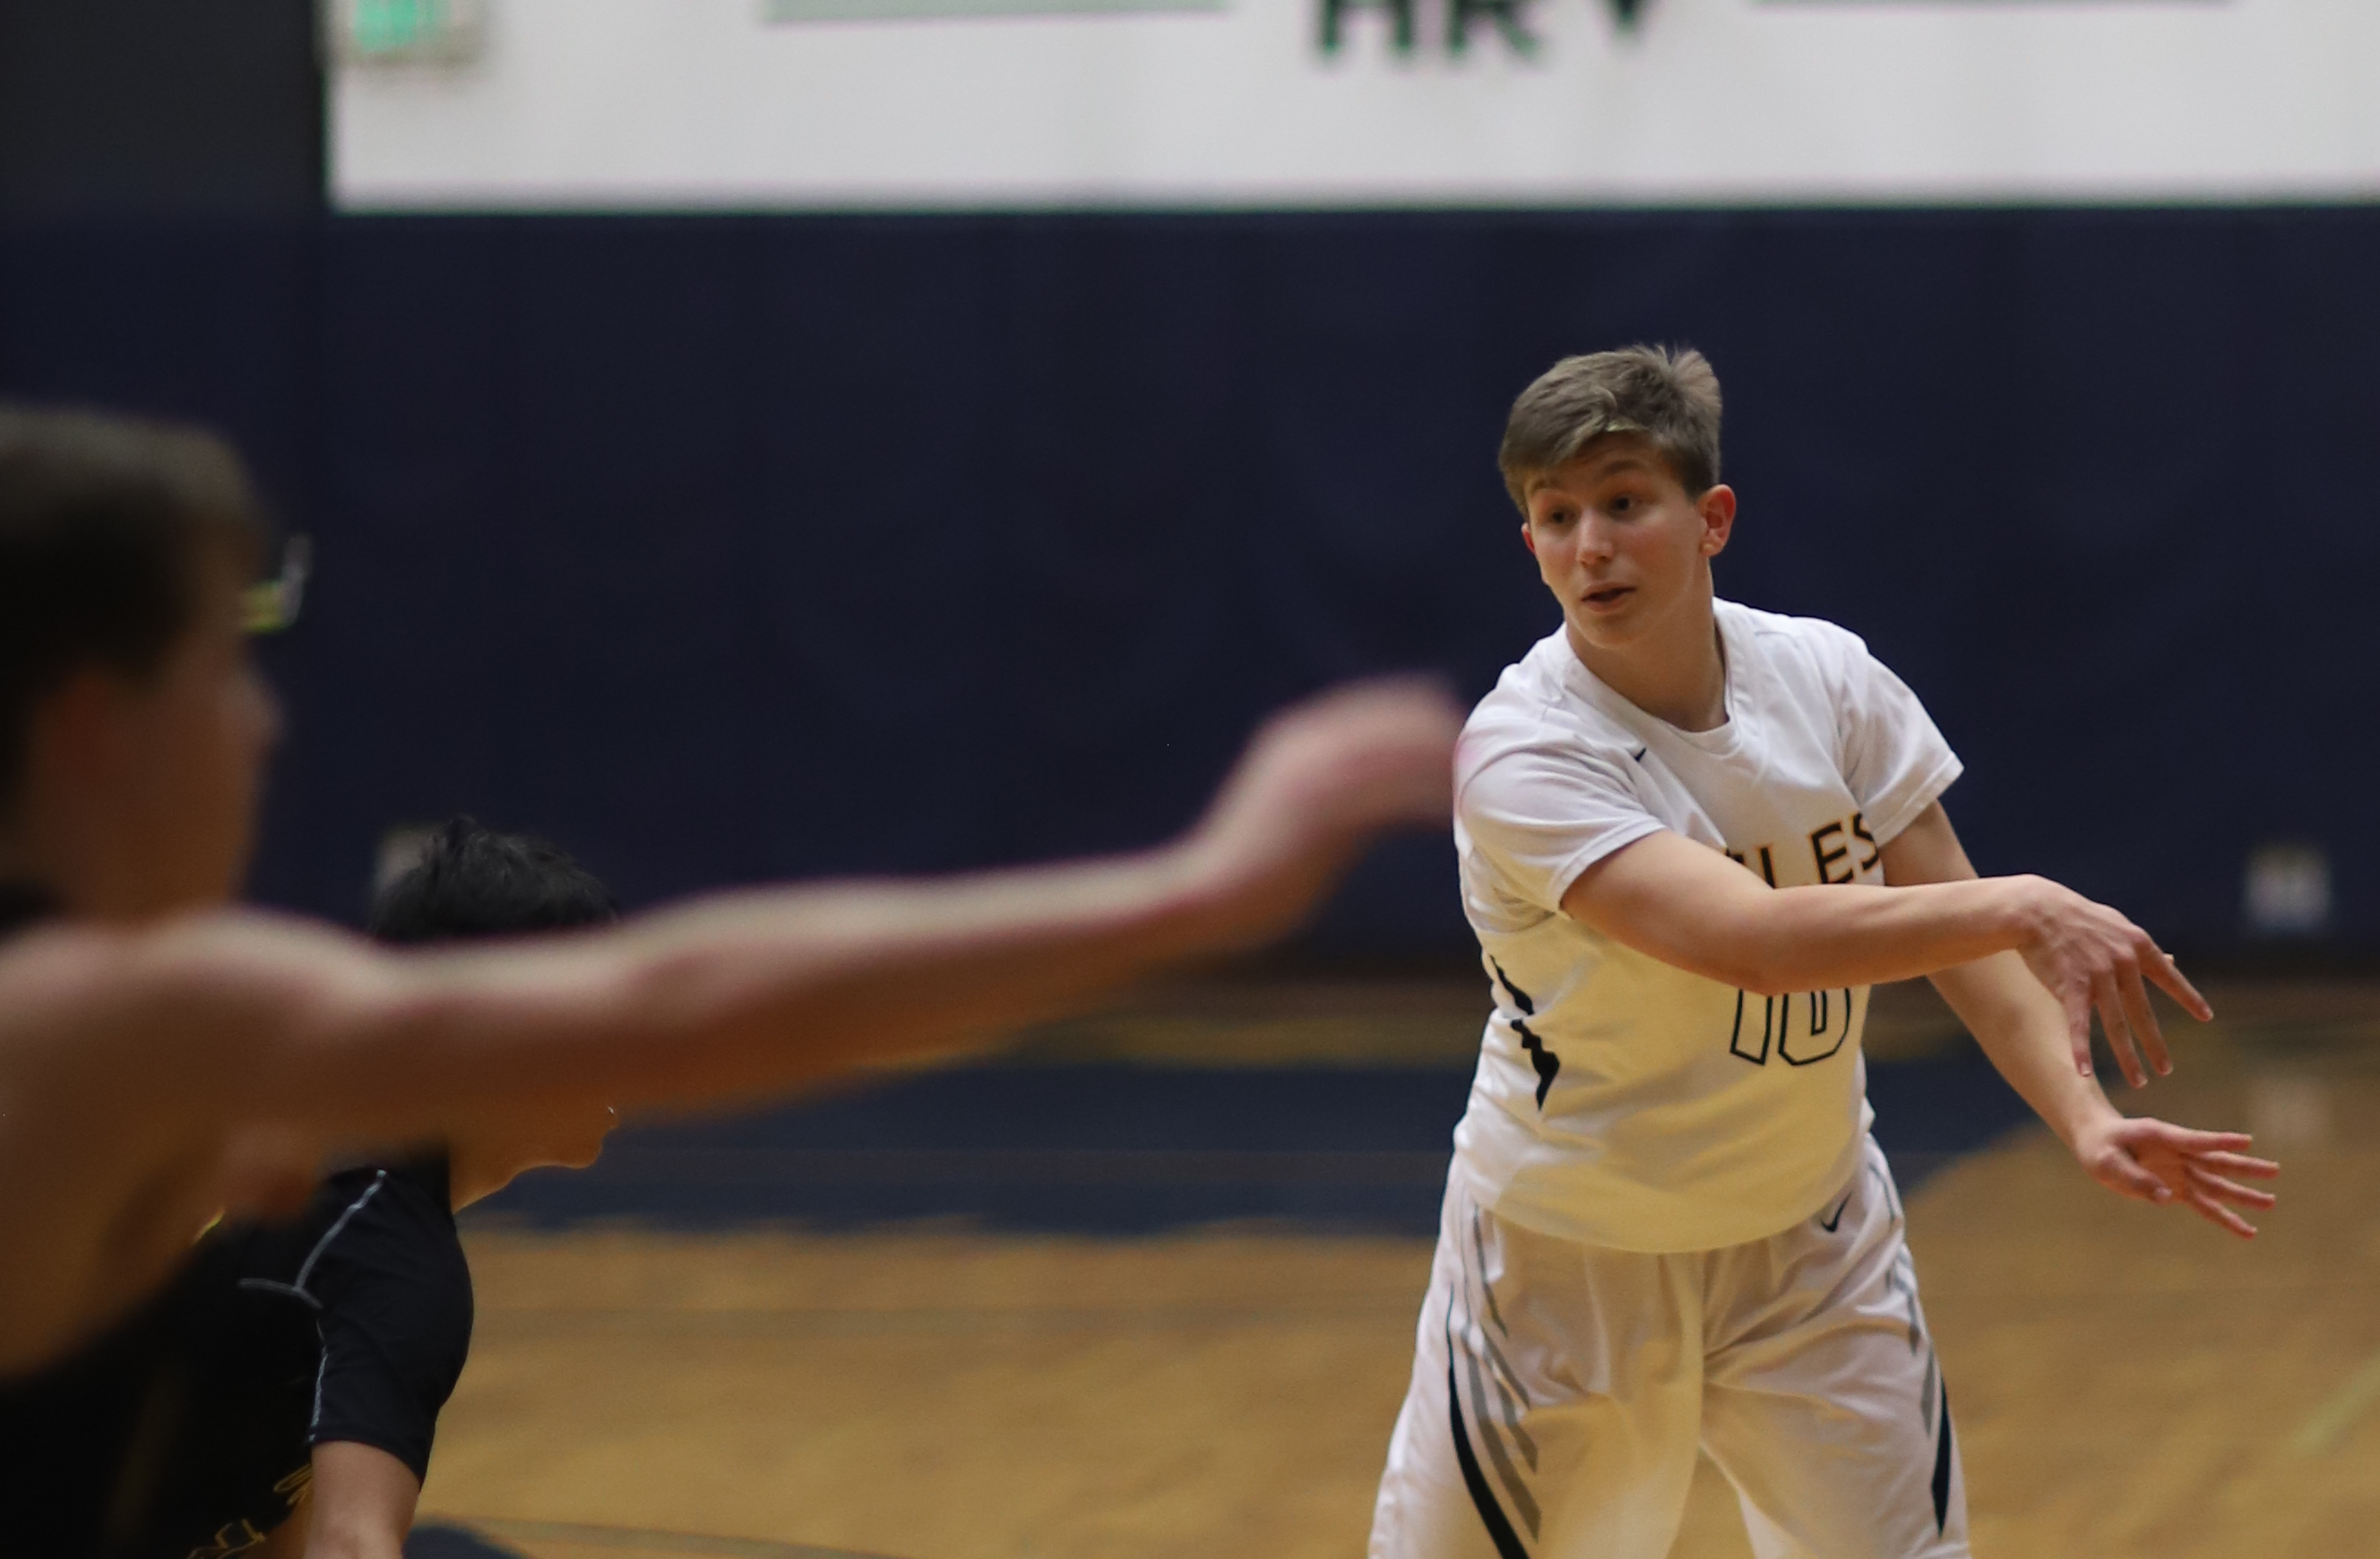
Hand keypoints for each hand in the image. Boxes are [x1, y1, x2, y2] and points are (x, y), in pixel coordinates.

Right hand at [1183, 679, 1460, 946]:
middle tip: (1473, 748)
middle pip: (1389, 723)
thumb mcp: (1289, 809)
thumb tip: (1373, 796)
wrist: (1207, 894)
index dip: (1416, 712)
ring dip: (1435, 762)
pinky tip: (1448, 813)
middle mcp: (1305, 748)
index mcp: (1296, 741)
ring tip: (1470, 777)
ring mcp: (1312, 778)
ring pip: (1393, 754)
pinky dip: (1422, 799)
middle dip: (1435, 731)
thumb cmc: (1248, 864)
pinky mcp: (1319, 813)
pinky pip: (1386, 797)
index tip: (1452, 723)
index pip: (1371, 710)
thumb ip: (1328, 790)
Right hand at [2010, 875, 2212, 1086]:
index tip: (2206, 1017)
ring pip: (2116, 1024)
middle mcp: (2124, 962)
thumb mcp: (2115, 925)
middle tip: (2166, 1070)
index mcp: (2137, 945)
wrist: (2036, 909)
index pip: (2169, 976)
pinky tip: (2085, 1072)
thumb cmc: (2075, 916)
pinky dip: (2081, 1049)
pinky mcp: (2071, 985)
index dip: (2188, 997)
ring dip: (2128, 1056)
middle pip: (2143, 1012)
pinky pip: (2078, 1024)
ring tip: (2139, 1081)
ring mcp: (2099, 975)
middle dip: (2155, 1044)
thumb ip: (2140, 947)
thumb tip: (2172, 959)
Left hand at [2072, 1114, 2279, 1238]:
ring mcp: (2182, 1172)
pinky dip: (2226, 1218)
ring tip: (2272, 1202)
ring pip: (2218, 1186)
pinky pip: (2206, 1207)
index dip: (2220, 1141)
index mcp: (2161, 1136)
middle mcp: (2179, 1154)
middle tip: (2275, 1170)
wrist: (2098, 1144)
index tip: (2247, 1141)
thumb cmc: (2100, 1147)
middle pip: (2216, 1162)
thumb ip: (2134, 1177)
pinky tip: (2248, 1231)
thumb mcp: (2107, 1161)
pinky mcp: (2178, 1189)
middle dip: (2244, 1168)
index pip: (2195, 1140)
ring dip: (2243, 1195)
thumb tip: (2167, 1198)